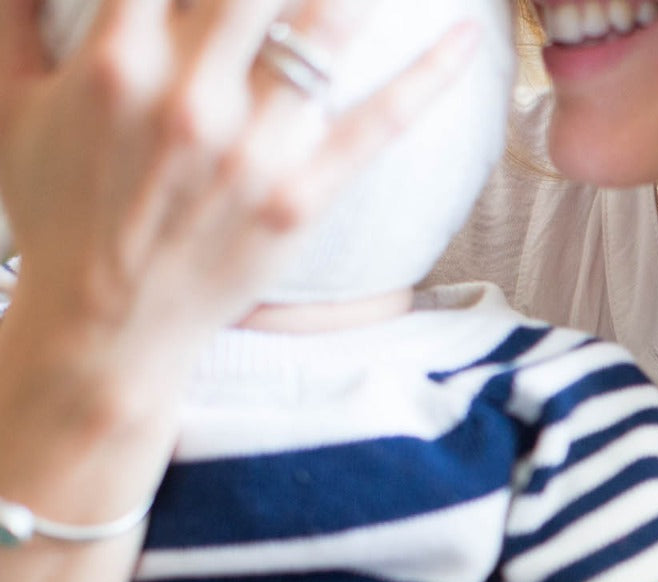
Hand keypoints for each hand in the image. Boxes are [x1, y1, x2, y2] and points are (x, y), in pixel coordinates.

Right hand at [0, 0, 477, 385]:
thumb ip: (18, 7)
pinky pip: (374, 130)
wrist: (104, 326)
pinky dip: (425, 81)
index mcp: (115, 57)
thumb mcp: (8, 101)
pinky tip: (463, 40)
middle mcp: (189, 96)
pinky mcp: (297, 201)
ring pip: (324, 33)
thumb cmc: (56, 211)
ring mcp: (250, 151)